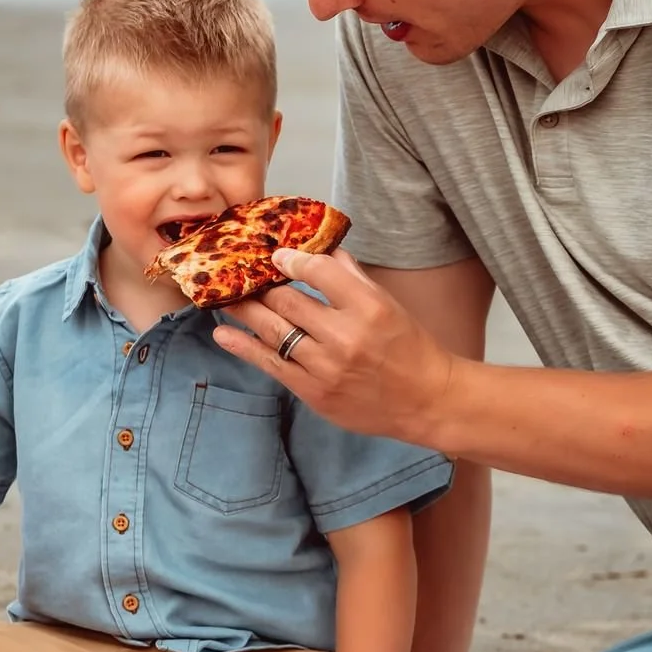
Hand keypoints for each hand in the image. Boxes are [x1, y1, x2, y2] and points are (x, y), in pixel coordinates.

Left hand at [213, 248, 456, 445]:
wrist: (427, 400)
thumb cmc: (408, 347)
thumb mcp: (387, 304)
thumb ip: (350, 277)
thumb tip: (318, 250)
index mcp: (369, 307)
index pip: (319, 271)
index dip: (291, 259)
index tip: (275, 254)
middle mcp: (345, 335)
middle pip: (288, 301)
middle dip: (259, 285)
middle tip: (239, 274)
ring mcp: (326, 366)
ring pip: (274, 331)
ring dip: (244, 311)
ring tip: (224, 298)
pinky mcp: (313, 391)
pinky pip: (270, 365)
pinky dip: (243, 347)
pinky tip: (223, 334)